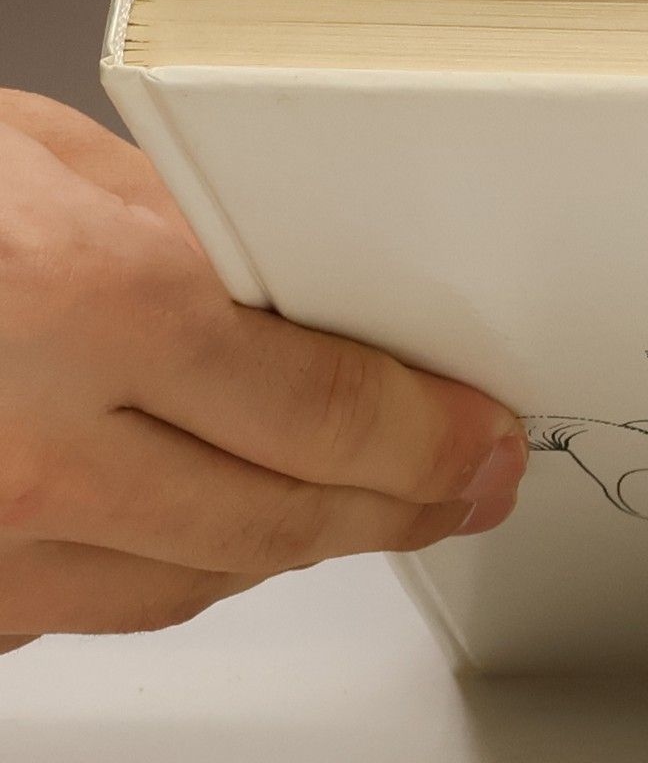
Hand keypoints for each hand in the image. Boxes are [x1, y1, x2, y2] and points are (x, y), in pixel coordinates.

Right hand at [0, 93, 526, 653]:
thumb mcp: (40, 160)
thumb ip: (185, 241)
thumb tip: (313, 306)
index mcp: (90, 311)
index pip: (331, 417)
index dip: (434, 441)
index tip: (488, 443)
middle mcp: (36, 454)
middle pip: (286, 524)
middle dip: (402, 509)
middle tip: (468, 488)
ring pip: (202, 582)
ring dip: (301, 544)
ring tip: (373, 505)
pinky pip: (100, 603)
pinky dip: (177, 563)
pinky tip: (221, 519)